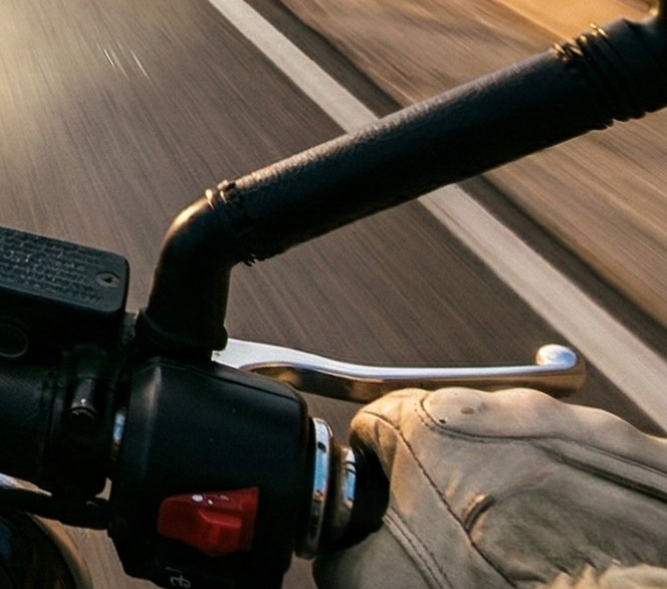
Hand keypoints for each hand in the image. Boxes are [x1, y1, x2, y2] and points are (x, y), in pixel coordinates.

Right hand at [317, 388, 666, 588]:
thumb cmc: (506, 588)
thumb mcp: (382, 582)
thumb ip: (342, 554)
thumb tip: (342, 552)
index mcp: (434, 422)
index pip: (375, 423)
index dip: (376, 473)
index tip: (390, 509)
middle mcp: (511, 407)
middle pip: (457, 432)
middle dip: (451, 478)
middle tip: (460, 539)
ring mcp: (587, 427)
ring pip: (532, 447)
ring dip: (521, 487)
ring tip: (526, 550)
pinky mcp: (645, 457)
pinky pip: (598, 468)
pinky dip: (584, 502)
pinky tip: (577, 548)